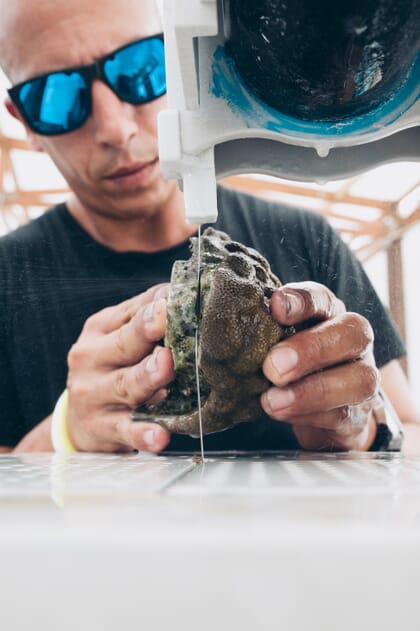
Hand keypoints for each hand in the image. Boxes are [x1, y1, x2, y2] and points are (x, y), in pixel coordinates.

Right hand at [65, 284, 173, 452]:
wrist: (78, 420)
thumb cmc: (111, 368)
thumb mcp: (117, 338)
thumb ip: (145, 316)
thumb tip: (180, 291)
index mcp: (99, 330)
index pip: (129, 313)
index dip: (153, 306)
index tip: (172, 300)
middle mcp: (91, 359)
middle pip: (124, 345)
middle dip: (145, 333)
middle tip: (166, 320)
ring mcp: (95, 396)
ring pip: (126, 385)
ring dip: (148, 377)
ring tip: (166, 368)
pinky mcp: (104, 429)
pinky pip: (127, 431)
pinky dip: (144, 434)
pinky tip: (160, 435)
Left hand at [261, 282, 378, 450]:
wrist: (321, 408)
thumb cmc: (293, 363)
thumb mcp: (277, 341)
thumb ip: (266, 330)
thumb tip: (238, 325)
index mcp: (331, 314)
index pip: (322, 298)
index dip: (301, 301)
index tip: (275, 306)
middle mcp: (355, 342)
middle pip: (353, 334)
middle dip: (312, 349)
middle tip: (273, 367)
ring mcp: (362, 378)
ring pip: (358, 380)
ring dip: (312, 392)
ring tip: (272, 400)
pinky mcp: (357, 415)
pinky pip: (343, 415)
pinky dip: (310, 415)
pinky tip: (283, 413)